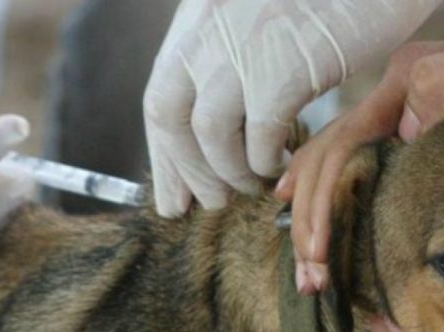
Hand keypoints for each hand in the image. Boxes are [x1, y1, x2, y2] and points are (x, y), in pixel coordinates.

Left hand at [143, 0, 440, 216]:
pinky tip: (282, 164)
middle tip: (212, 202)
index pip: (160, 95)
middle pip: (169, 116)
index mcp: (201, 16)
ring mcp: (244, 46)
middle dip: (188, 171)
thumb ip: (227, 57)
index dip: (166, 154)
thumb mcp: (259, 15)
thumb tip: (208, 129)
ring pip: (210, 133)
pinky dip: (267, 161)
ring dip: (230, 171)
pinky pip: (259, 137)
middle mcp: (210, 27)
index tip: (174, 195)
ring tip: (252, 184)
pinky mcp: (284, 68)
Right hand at [277, 0, 443, 293]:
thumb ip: (443, 86)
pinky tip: (317, 221)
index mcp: (404, 85)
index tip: (319, 254)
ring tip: (309, 269)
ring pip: (335, 165)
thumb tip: (400, 130)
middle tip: (310, 278)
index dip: (322, 203)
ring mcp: (401, 115)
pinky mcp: (414, 134)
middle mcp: (393, 99)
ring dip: (314, 217)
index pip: (342, 147)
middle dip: (312, 222)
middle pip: (329, 161)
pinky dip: (332, 198)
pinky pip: (359, 166)